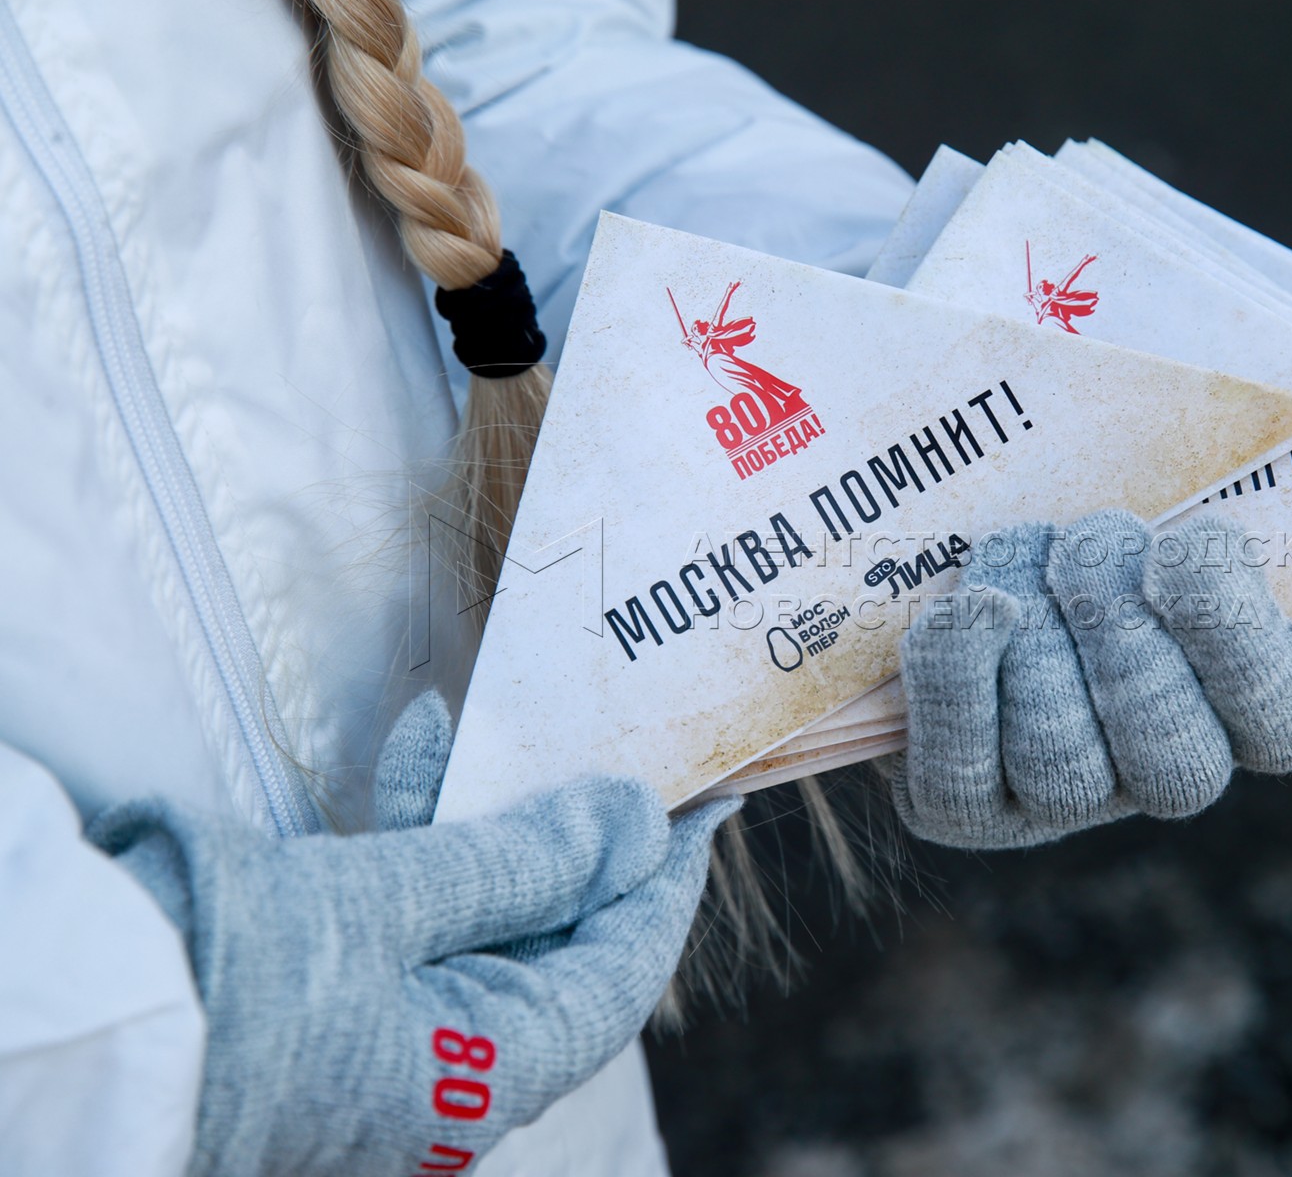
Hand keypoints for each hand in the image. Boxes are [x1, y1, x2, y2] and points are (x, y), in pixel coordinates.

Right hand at [89, 691, 737, 1175]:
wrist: (75, 1021)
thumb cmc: (226, 976)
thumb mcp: (390, 902)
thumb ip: (522, 862)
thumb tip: (636, 821)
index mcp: (487, 1075)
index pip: (621, 971)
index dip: (667, 878)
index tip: (708, 801)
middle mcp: (451, 1069)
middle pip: (558, 938)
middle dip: (579, 834)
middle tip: (617, 745)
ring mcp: (394, 1036)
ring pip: (484, 914)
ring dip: (493, 818)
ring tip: (502, 725)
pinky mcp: (340, 998)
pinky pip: (415, 915)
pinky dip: (424, 839)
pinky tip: (424, 749)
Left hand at [879, 509, 1291, 849]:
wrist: (976, 482)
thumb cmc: (1125, 481)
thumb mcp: (1240, 486)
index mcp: (1246, 699)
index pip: (1283, 725)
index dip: (1241, 644)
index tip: (1196, 545)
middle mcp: (1162, 764)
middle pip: (1175, 761)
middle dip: (1130, 642)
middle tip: (1097, 537)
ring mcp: (1059, 792)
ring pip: (1065, 764)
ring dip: (1041, 643)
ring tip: (1023, 548)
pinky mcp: (960, 799)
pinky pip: (964, 772)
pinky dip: (966, 681)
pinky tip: (976, 608)